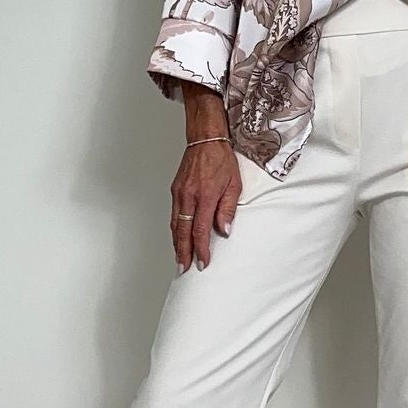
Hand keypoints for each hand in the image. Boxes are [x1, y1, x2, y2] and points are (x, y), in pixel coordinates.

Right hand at [170, 137, 241, 270]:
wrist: (205, 139)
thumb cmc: (221, 159)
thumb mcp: (234, 184)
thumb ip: (228, 209)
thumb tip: (224, 230)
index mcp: (205, 196)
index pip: (200, 230)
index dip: (201, 249)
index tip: (203, 262)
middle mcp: (188, 196)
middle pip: (183, 232)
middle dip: (184, 252)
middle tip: (184, 268)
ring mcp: (179, 193)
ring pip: (175, 225)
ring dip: (177, 244)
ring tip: (180, 259)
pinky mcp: (175, 190)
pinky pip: (174, 215)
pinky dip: (175, 230)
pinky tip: (178, 237)